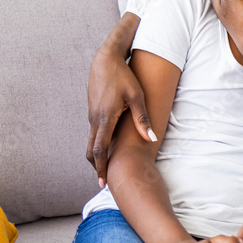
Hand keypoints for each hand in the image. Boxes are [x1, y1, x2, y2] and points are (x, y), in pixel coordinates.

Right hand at [86, 44, 152, 187]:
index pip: (100, 149)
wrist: (105, 59)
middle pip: (91, 150)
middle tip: (103, 182)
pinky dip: (98, 144)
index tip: (103, 182)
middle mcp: (95, 119)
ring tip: (106, 169)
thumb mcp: (136, 96)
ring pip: (91, 141)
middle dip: (97, 167)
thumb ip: (142, 118)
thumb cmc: (124, 76)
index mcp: (105, 118)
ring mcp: (92, 115)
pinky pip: (94, 132)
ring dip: (97, 156)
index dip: (101, 167)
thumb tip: (151, 138)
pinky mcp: (93, 111)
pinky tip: (107, 148)